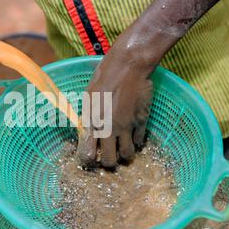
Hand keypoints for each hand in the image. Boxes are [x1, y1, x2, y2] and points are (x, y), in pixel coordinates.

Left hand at [77, 46, 152, 167]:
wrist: (128, 67)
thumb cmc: (103, 78)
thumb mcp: (88, 98)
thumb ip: (88, 118)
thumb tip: (87, 132)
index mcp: (92, 123)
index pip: (87, 155)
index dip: (88, 160)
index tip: (91, 157)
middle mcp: (108, 129)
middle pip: (109, 161)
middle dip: (108, 162)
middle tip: (109, 155)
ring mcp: (126, 127)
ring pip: (128, 155)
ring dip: (125, 154)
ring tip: (123, 147)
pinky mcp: (141, 121)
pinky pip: (140, 141)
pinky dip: (137, 141)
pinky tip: (133, 134)